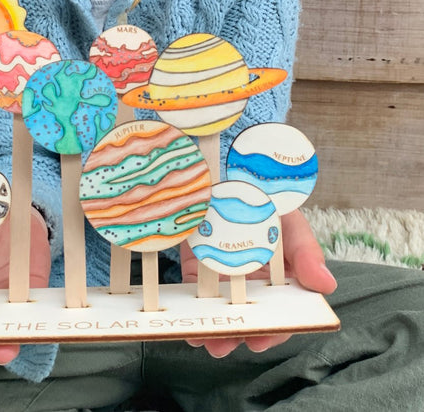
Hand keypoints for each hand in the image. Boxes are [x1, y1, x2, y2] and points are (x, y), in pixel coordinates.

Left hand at [180, 209, 336, 357]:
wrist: (225, 173)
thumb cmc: (267, 199)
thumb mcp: (291, 221)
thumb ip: (306, 252)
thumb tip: (328, 287)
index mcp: (283, 277)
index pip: (282, 310)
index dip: (274, 329)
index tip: (262, 341)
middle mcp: (255, 281)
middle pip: (250, 315)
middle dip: (240, 333)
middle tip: (227, 344)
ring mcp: (225, 275)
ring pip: (222, 310)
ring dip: (215, 329)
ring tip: (206, 341)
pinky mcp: (199, 267)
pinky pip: (196, 293)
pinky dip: (194, 310)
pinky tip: (190, 325)